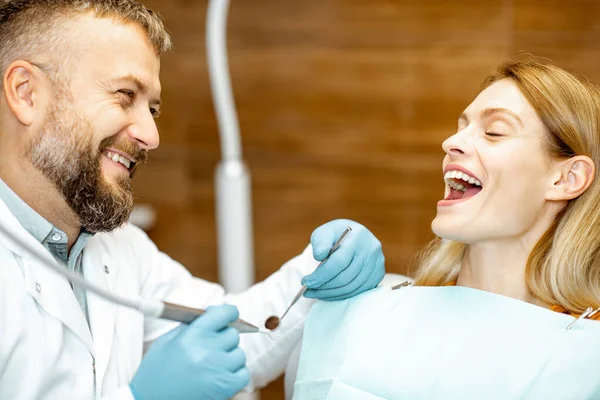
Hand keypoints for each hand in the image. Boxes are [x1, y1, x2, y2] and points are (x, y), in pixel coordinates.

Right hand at [130, 305, 249, 399]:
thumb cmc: (156, 371)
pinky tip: (220, 375)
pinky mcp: (225, 387)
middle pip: (233, 334)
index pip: (223, 314)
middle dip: (224, 337)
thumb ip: (191, 326)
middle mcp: (207, 350)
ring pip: (239, 353)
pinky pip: (243, 373)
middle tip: (211, 347)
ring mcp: (218, 369)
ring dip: (229, 356)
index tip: (230, 315)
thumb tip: (212, 314)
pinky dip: (235, 373)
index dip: (229, 313)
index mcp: (193, 335)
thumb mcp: (167, 341)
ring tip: (212, 364)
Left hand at [301, 219, 384, 300]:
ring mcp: (377, 263)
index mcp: (357, 236)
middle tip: (308, 290)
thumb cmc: (336, 236)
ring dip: (330, 294)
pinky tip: (328, 293)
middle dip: (323, 287)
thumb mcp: (324, 232)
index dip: (322, 275)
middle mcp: (371, 250)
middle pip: (345, 277)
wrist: (354, 237)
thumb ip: (320, 242)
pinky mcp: (378, 274)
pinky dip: (341, 295)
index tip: (306, 282)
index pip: (339, 262)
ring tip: (315, 293)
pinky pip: (358, 291)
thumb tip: (318, 256)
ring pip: (351, 287)